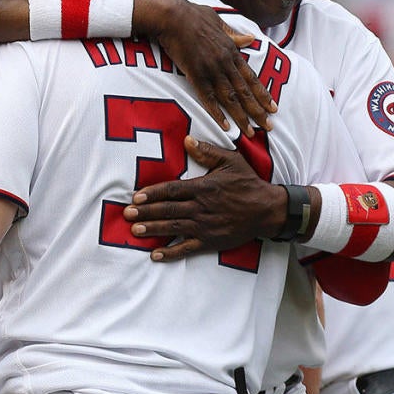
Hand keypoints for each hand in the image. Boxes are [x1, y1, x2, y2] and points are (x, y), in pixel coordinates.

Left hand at [125, 136, 285, 259]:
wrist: (266, 210)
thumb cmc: (248, 183)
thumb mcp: (231, 161)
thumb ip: (208, 151)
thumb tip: (187, 139)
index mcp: (203, 187)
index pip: (172, 190)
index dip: (152, 193)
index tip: (136, 197)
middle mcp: (201, 207)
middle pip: (168, 209)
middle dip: (146, 212)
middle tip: (127, 215)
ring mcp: (205, 226)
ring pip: (174, 228)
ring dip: (153, 229)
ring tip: (135, 231)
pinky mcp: (210, 241)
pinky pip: (187, 248)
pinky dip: (171, 252)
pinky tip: (156, 254)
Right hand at [150, 0, 275, 136]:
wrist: (172, 15)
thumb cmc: (193, 15)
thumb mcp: (218, 21)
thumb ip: (234, 34)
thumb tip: (250, 38)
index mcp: (231, 50)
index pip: (251, 77)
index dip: (263, 94)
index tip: (273, 107)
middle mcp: (224, 62)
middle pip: (245, 92)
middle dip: (258, 111)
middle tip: (269, 126)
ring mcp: (211, 70)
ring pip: (230, 98)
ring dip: (241, 117)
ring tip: (250, 132)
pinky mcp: (195, 75)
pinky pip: (208, 98)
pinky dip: (218, 114)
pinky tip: (226, 127)